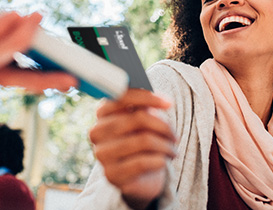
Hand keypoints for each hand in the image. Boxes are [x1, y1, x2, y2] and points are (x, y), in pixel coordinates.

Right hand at [89, 89, 176, 208]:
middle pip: (138, 119)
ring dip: (165, 145)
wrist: (139, 175)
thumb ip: (146, 107)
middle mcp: (97, 131)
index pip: (123, 97)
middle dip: (163, 126)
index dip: (148, 98)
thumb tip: (163, 101)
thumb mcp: (143, 120)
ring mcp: (101, 154)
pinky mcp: (110, 174)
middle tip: (175, 136)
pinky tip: (164, 161)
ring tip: (172, 150)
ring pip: (144, 141)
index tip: (169, 103)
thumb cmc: (141, 140)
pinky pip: (142, 163)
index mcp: (103, 112)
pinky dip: (160, 160)